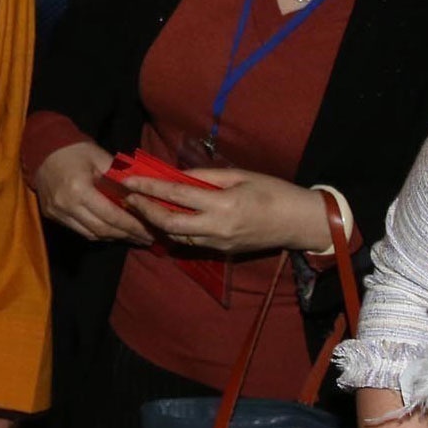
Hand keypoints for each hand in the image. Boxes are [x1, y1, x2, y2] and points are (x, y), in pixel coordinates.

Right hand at [33, 141, 148, 244]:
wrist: (42, 148)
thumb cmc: (75, 150)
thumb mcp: (101, 158)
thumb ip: (120, 179)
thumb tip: (142, 197)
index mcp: (79, 189)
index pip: (111, 215)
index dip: (132, 225)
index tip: (150, 230)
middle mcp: (66, 205)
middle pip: (101, 229)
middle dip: (127, 235)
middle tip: (147, 237)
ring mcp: (57, 212)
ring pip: (90, 234)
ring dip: (114, 237)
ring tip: (133, 237)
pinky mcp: (52, 215)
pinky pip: (79, 230)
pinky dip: (98, 233)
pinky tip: (112, 231)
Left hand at [122, 167, 330, 255]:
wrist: (299, 223)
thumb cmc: (273, 191)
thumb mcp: (240, 175)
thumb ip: (205, 177)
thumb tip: (176, 175)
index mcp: (222, 205)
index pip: (176, 195)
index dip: (149, 187)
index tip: (129, 180)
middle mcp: (217, 228)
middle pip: (169, 223)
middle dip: (144, 210)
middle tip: (128, 197)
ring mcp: (218, 244)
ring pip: (177, 236)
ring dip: (156, 222)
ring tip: (141, 206)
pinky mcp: (222, 252)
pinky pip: (190, 242)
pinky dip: (174, 230)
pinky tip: (165, 217)